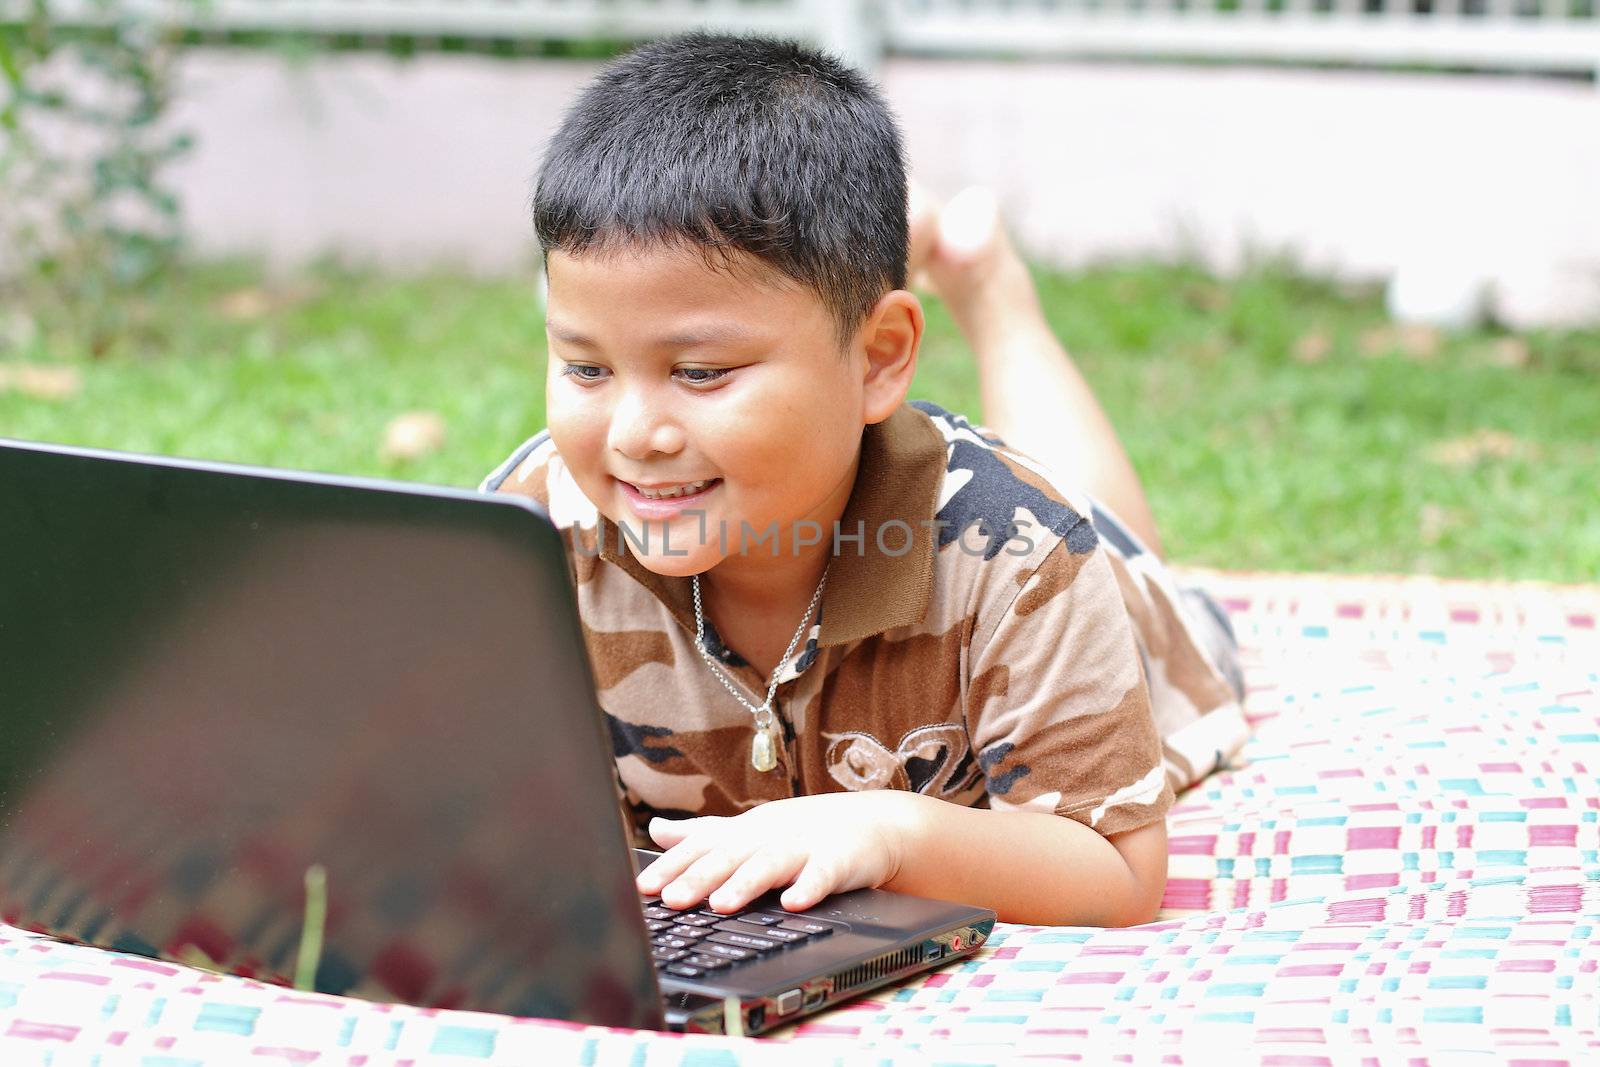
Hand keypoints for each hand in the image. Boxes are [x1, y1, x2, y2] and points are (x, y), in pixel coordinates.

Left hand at [634, 792, 913, 913]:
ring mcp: (804, 846)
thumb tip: (655, 829)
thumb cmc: (801, 831)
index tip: (642, 889)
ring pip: (771, 863)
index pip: (701, 849)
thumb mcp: (748, 830)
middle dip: (700, 877)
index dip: (671, 868)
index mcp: (744, 833)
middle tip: (672, 898)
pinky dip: (809, 887)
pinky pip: (823, 875)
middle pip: (730, 856)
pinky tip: (794, 903)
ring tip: (722, 904)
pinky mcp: (839, 860)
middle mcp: (769, 837)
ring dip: (747, 883)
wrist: (871, 825)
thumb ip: (702, 834)